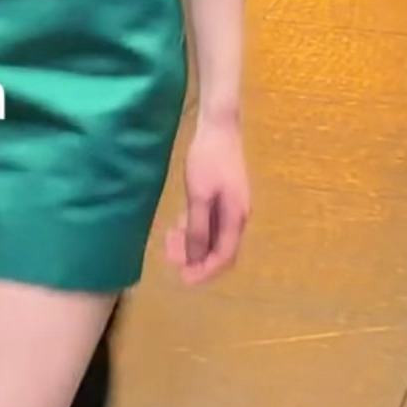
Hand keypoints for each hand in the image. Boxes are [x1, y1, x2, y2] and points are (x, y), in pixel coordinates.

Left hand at [166, 115, 250, 285]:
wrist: (219, 126)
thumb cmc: (208, 159)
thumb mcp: (199, 196)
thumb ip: (199, 229)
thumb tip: (197, 259)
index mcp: (235, 218)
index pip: (224, 257)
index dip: (204, 272)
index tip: (183, 279)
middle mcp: (237, 216)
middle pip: (219, 249)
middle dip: (196, 259)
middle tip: (170, 259)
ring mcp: (232, 206)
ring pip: (213, 236)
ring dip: (193, 244)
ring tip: (169, 242)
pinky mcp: (223, 196)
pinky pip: (210, 222)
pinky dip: (194, 229)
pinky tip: (178, 227)